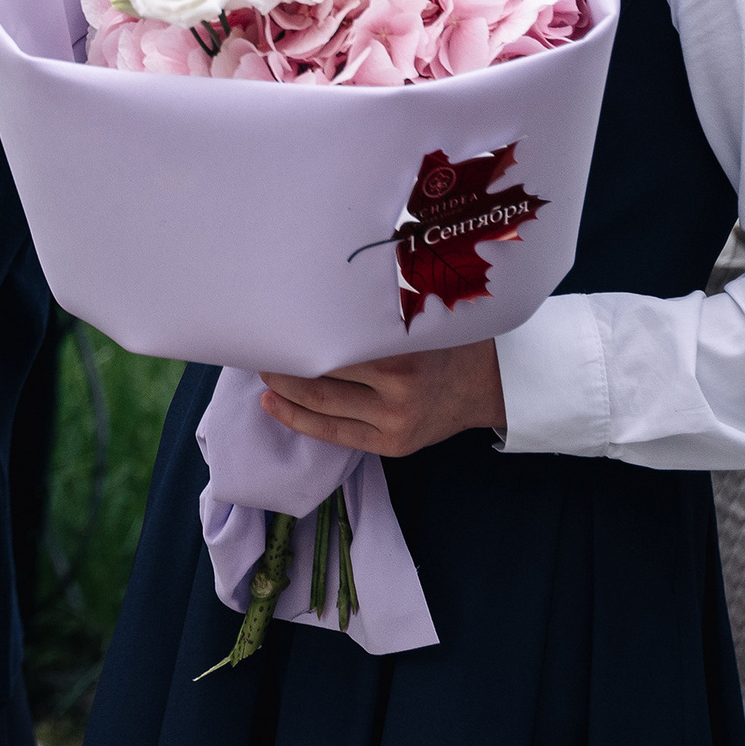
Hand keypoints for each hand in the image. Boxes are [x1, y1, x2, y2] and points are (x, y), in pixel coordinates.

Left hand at [258, 340, 506, 457]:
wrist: (486, 384)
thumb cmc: (441, 341)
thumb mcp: (414, 320)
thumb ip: (371, 317)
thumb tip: (309, 299)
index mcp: (402, 357)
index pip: (331, 346)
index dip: (296, 336)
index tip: (271, 321)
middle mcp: (399, 393)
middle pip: (319, 379)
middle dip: (281, 365)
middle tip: (258, 347)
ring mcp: (395, 423)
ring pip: (320, 408)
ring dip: (283, 390)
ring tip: (263, 372)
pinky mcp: (392, 446)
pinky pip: (333, 434)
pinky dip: (297, 418)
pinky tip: (273, 404)